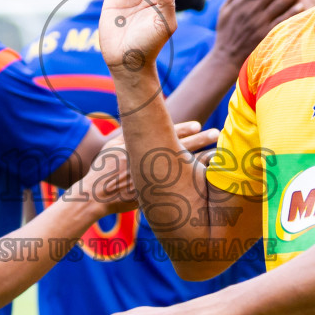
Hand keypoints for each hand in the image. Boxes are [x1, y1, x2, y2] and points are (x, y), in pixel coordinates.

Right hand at [65, 121, 219, 217]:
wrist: (95, 195)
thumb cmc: (102, 167)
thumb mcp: (113, 144)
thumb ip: (129, 132)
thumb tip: (139, 119)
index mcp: (143, 144)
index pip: (167, 133)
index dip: (185, 128)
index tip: (198, 125)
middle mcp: (152, 160)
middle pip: (182, 147)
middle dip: (201, 140)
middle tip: (216, 133)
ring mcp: (156, 178)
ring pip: (186, 167)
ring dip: (203, 159)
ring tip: (219, 155)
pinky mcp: (157, 194)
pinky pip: (181, 187)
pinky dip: (195, 182)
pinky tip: (208, 181)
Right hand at [213, 0, 303, 64]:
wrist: (226, 56)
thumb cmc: (226, 30)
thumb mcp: (225, 9)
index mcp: (242, 2)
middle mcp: (252, 10)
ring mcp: (260, 22)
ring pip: (279, 4)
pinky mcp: (266, 34)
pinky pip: (281, 21)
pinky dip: (291, 13)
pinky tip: (301, 5)